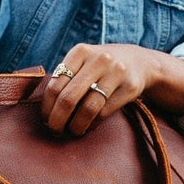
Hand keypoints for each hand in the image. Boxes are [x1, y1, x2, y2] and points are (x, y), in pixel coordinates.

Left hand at [41, 43, 183, 136]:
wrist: (138, 62)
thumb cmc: (99, 67)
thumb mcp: (83, 61)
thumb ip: (64, 78)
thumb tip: (46, 111)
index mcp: (80, 52)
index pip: (55, 85)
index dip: (47, 107)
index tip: (45, 120)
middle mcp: (98, 59)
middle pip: (68, 98)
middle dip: (58, 120)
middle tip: (55, 130)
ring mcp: (116, 72)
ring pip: (87, 109)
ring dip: (76, 126)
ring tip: (72, 131)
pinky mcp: (130, 88)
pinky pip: (104, 113)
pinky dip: (92, 124)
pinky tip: (87, 127)